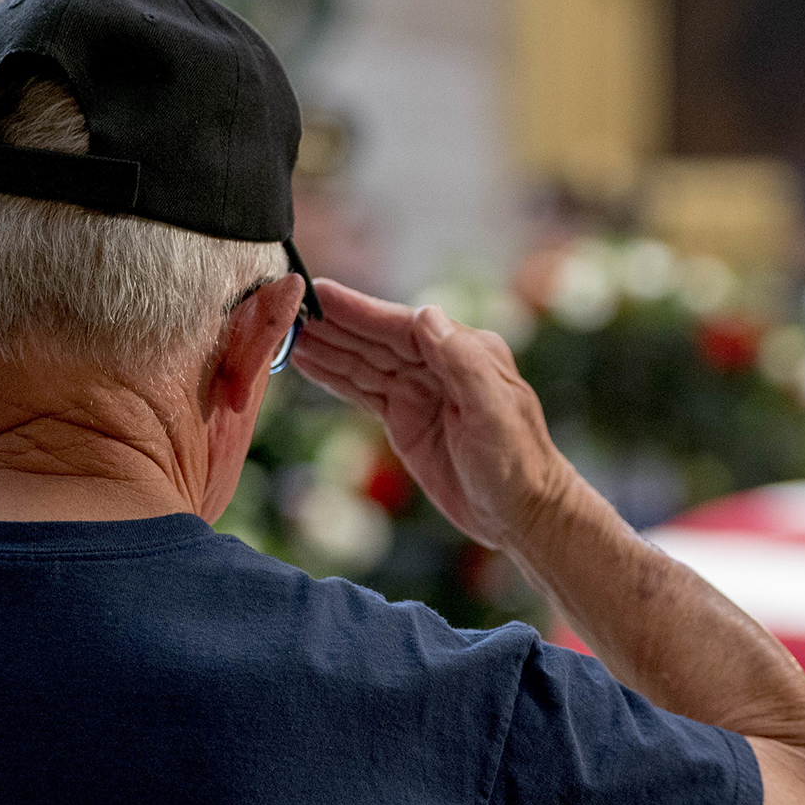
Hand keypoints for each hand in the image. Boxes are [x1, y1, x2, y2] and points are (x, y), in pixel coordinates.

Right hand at [290, 280, 578, 552]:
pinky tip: (307, 361)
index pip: (402, 324)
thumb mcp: (495, 412)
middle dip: (332, 322)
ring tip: (283, 330)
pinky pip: (364, 389)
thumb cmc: (518, 464)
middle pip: (376, 338)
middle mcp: (440, 364)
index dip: (359, 309)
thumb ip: (463, 364)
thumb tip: (427, 315)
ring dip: (325, 346)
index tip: (319, 291)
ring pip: (364, 361)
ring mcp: (420, 391)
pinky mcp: (406, 419)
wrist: (522, 512)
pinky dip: (335, 376)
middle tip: (283, 303)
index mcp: (465, 352)